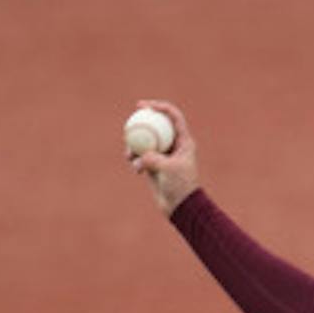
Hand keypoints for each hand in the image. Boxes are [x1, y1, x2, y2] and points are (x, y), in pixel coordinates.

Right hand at [129, 100, 199, 215]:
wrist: (180, 206)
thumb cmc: (181, 186)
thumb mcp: (169, 170)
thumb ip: (154, 159)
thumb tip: (140, 156)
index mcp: (184, 141)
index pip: (173, 117)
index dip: (159, 107)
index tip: (144, 106)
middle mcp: (173, 145)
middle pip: (156, 126)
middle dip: (142, 122)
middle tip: (131, 120)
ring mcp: (163, 155)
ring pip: (145, 141)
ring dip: (135, 146)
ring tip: (129, 155)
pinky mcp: (153, 165)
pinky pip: (140, 156)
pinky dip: (135, 160)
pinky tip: (135, 168)